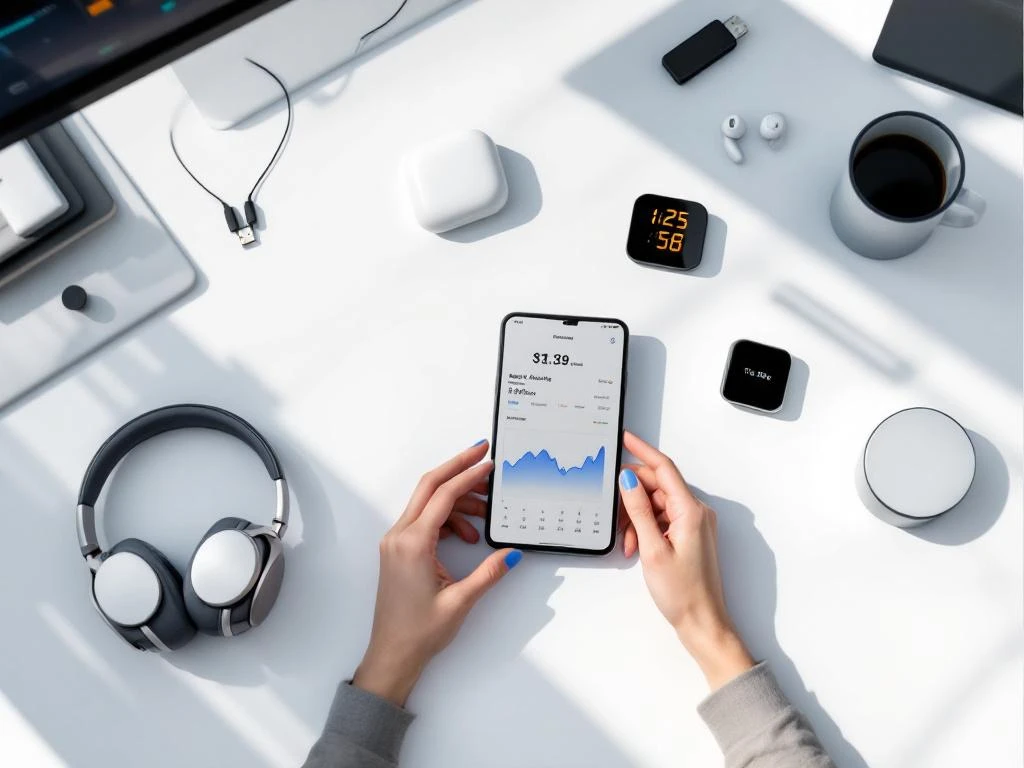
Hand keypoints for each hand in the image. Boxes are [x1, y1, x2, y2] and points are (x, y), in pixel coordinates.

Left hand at [353, 440, 521, 705]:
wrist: (392, 654)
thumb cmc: (419, 632)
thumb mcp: (461, 601)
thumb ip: (489, 573)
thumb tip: (512, 553)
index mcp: (413, 544)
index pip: (443, 496)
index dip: (467, 475)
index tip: (487, 461)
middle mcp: (399, 536)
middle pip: (429, 487)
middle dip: (457, 468)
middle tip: (482, 454)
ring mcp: (396, 541)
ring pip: (428, 503)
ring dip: (457, 500)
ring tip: (485, 513)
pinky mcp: (398, 549)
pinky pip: (424, 520)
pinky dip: (447, 518)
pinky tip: (468, 536)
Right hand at [618, 431, 753, 690]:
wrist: (702, 622)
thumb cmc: (682, 592)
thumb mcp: (652, 549)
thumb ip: (639, 511)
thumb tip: (628, 480)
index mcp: (691, 510)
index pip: (664, 468)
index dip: (642, 451)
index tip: (625, 438)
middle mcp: (696, 512)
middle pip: (658, 487)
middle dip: (633, 496)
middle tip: (613, 511)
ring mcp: (693, 523)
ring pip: (657, 505)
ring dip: (637, 517)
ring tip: (628, 542)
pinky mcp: (689, 535)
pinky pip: (662, 519)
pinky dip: (646, 528)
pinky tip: (636, 546)